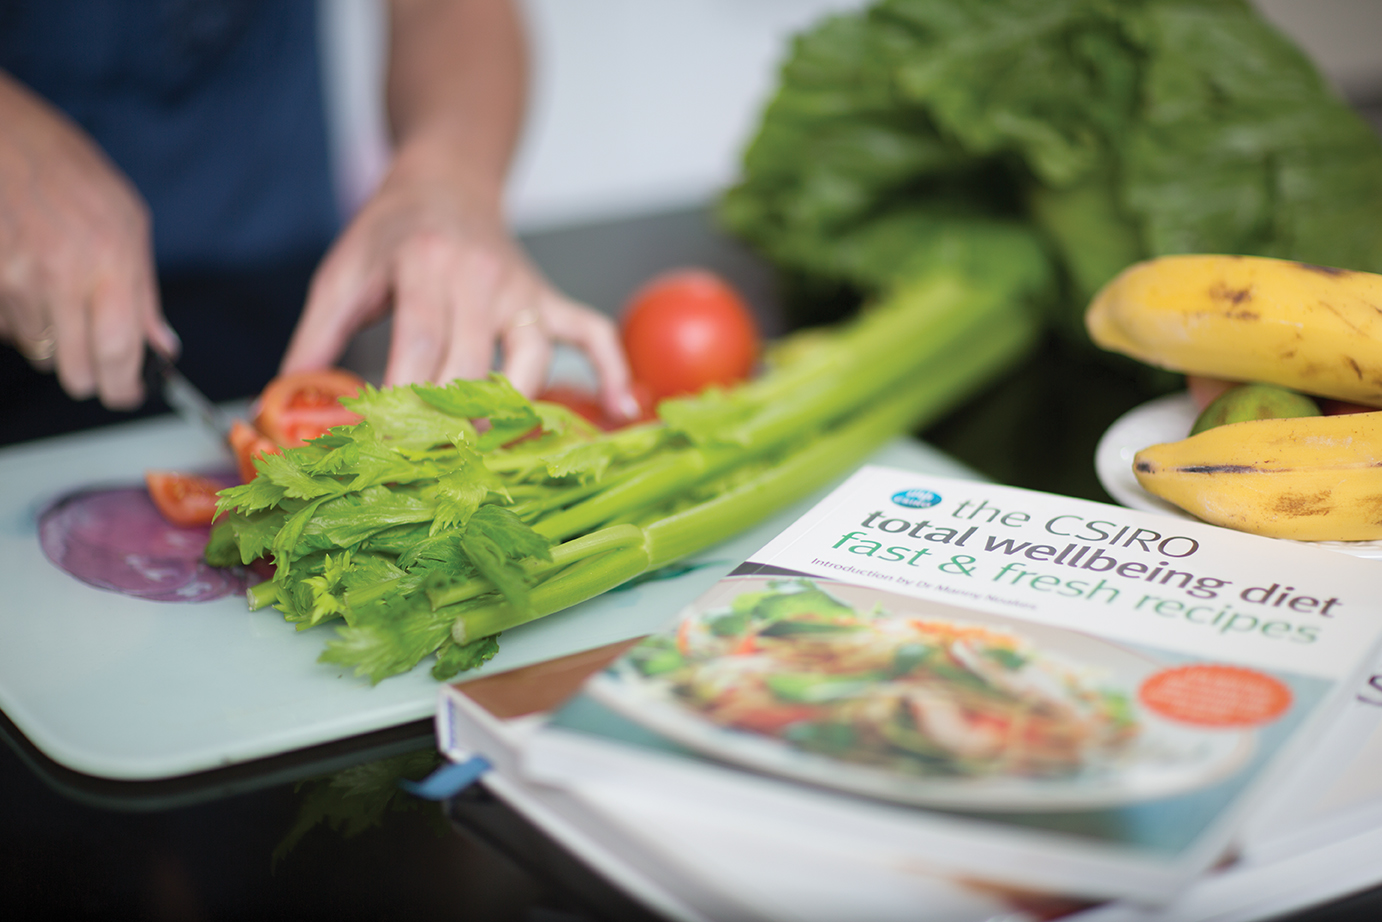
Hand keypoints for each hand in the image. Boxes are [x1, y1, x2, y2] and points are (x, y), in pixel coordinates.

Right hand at [0, 72, 177, 407]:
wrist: (0, 136)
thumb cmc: (69, 170)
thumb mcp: (128, 222)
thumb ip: (145, 291)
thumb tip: (161, 344)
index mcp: (109, 263)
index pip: (120, 353)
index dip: (125, 388)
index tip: (129, 394)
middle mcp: (62, 279)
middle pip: (76, 372)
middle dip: (92, 374)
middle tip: (99, 357)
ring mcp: (16, 283)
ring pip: (40, 353)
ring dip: (55, 341)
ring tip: (61, 297)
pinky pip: (9, 329)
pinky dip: (23, 321)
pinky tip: (31, 284)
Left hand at [280, 140, 638, 419]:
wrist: (446, 179)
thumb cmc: (391, 232)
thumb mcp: (343, 272)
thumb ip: (317, 337)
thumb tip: (285, 401)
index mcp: (423, 263)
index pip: (420, 341)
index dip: (404, 398)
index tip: (385, 445)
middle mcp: (481, 275)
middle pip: (472, 362)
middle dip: (447, 420)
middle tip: (424, 470)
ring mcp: (523, 288)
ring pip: (530, 358)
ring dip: (509, 410)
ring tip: (483, 453)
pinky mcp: (549, 298)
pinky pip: (592, 333)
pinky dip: (614, 369)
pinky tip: (623, 410)